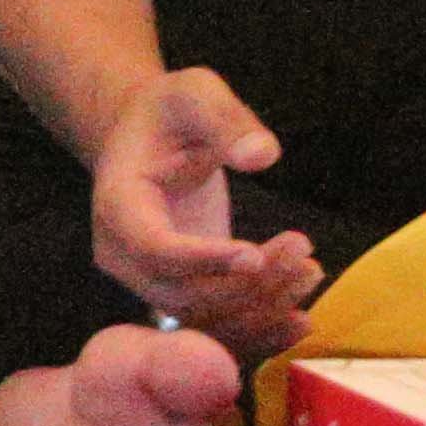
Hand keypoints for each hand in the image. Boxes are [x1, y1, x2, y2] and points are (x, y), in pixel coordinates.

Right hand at [87, 66, 318, 354]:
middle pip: (181, 295)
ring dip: (262, 307)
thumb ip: (226, 119)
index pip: (154, 248)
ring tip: (309, 270)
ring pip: (202, 320)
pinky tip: (302, 318)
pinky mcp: (177, 296)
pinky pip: (214, 329)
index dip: (204, 259)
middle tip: (300, 247)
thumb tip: (261, 156)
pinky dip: (259, 331)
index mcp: (117, 203)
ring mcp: (146, 282)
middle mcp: (122, 255)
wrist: (148, 140)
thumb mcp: (195, 94)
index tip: (257, 253)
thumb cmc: (170, 114)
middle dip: (248, 283)